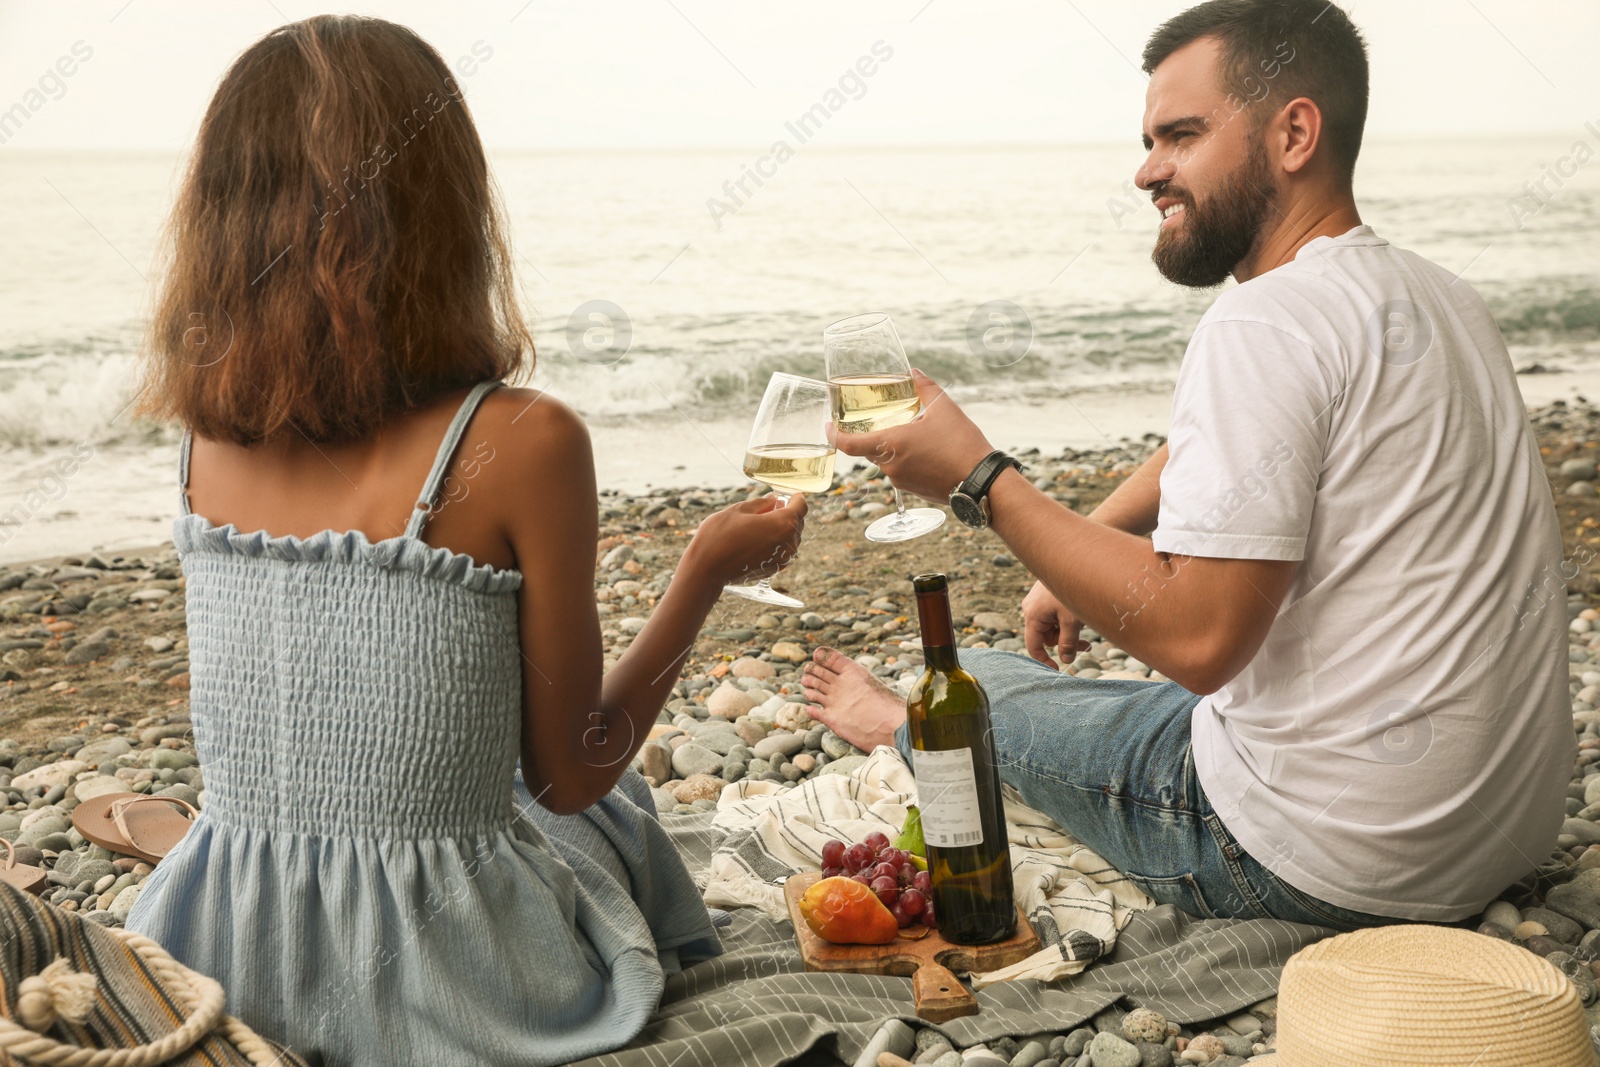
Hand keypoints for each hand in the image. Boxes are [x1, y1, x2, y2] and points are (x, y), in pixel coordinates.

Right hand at [682, 493, 807, 587]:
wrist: (706, 570)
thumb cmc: (719, 536)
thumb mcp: (738, 510)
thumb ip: (761, 503)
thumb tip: (774, 499)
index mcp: (783, 524)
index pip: (801, 505)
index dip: (794, 497)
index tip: (786, 494)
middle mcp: (789, 543)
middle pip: (797, 522)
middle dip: (786, 512)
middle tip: (768, 507)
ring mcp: (782, 559)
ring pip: (790, 537)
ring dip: (780, 529)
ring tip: (758, 524)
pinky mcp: (773, 569)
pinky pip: (781, 551)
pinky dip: (774, 543)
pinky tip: (755, 540)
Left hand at [830, 370, 992, 501]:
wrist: (981, 481)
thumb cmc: (961, 444)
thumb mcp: (944, 408)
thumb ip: (924, 387)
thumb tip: (913, 371)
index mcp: (890, 445)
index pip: (849, 444)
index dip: (834, 435)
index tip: (827, 426)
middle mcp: (890, 466)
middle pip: (869, 449)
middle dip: (871, 435)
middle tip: (878, 421)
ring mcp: (901, 481)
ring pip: (886, 460)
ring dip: (893, 447)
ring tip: (913, 434)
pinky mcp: (913, 490)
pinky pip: (901, 471)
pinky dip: (906, 459)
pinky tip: (925, 451)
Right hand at [1021, 579, 1088, 668]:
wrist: (1075, 557)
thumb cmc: (1074, 588)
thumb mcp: (1073, 620)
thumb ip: (1068, 643)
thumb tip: (1066, 661)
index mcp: (1033, 615)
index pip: (1033, 646)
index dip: (1045, 660)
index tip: (1058, 669)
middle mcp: (1031, 608)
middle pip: (1046, 636)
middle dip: (1065, 642)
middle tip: (1088, 645)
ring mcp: (1038, 600)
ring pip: (1052, 625)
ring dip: (1068, 630)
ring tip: (1086, 625)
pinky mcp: (1046, 594)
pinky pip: (1054, 614)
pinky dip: (1067, 619)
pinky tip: (1080, 613)